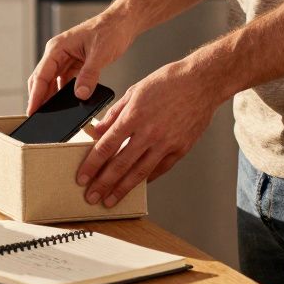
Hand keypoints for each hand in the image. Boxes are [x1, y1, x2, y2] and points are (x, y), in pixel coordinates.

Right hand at [26, 11, 136, 113]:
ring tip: (51, 115)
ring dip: (51, 97)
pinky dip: (64, 94)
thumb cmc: (110, 30)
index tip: (32, 111)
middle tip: (38, 119)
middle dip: (39, 98)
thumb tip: (80, 95)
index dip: (35, 95)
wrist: (122, 22)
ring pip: (52, 83)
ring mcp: (66, 59)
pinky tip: (67, 105)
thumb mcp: (99, 54)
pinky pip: (65, 82)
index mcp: (57, 48)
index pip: (41, 75)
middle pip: (42, 80)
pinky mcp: (75, 64)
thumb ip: (89, 75)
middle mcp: (58, 53)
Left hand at [76, 59, 222, 206]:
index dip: (92, 165)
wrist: (202, 82)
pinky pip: (160, 169)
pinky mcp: (181, 149)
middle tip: (91, 196)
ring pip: (140, 172)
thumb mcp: (134, 91)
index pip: (106, 146)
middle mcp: (149, 132)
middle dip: (103, 184)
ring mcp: (166, 143)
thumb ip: (114, 114)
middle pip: (120, 164)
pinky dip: (146, 179)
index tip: (82, 177)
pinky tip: (136, 186)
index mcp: (134, 116)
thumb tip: (97, 131)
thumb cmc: (168, 82)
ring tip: (110, 200)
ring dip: (122, 189)